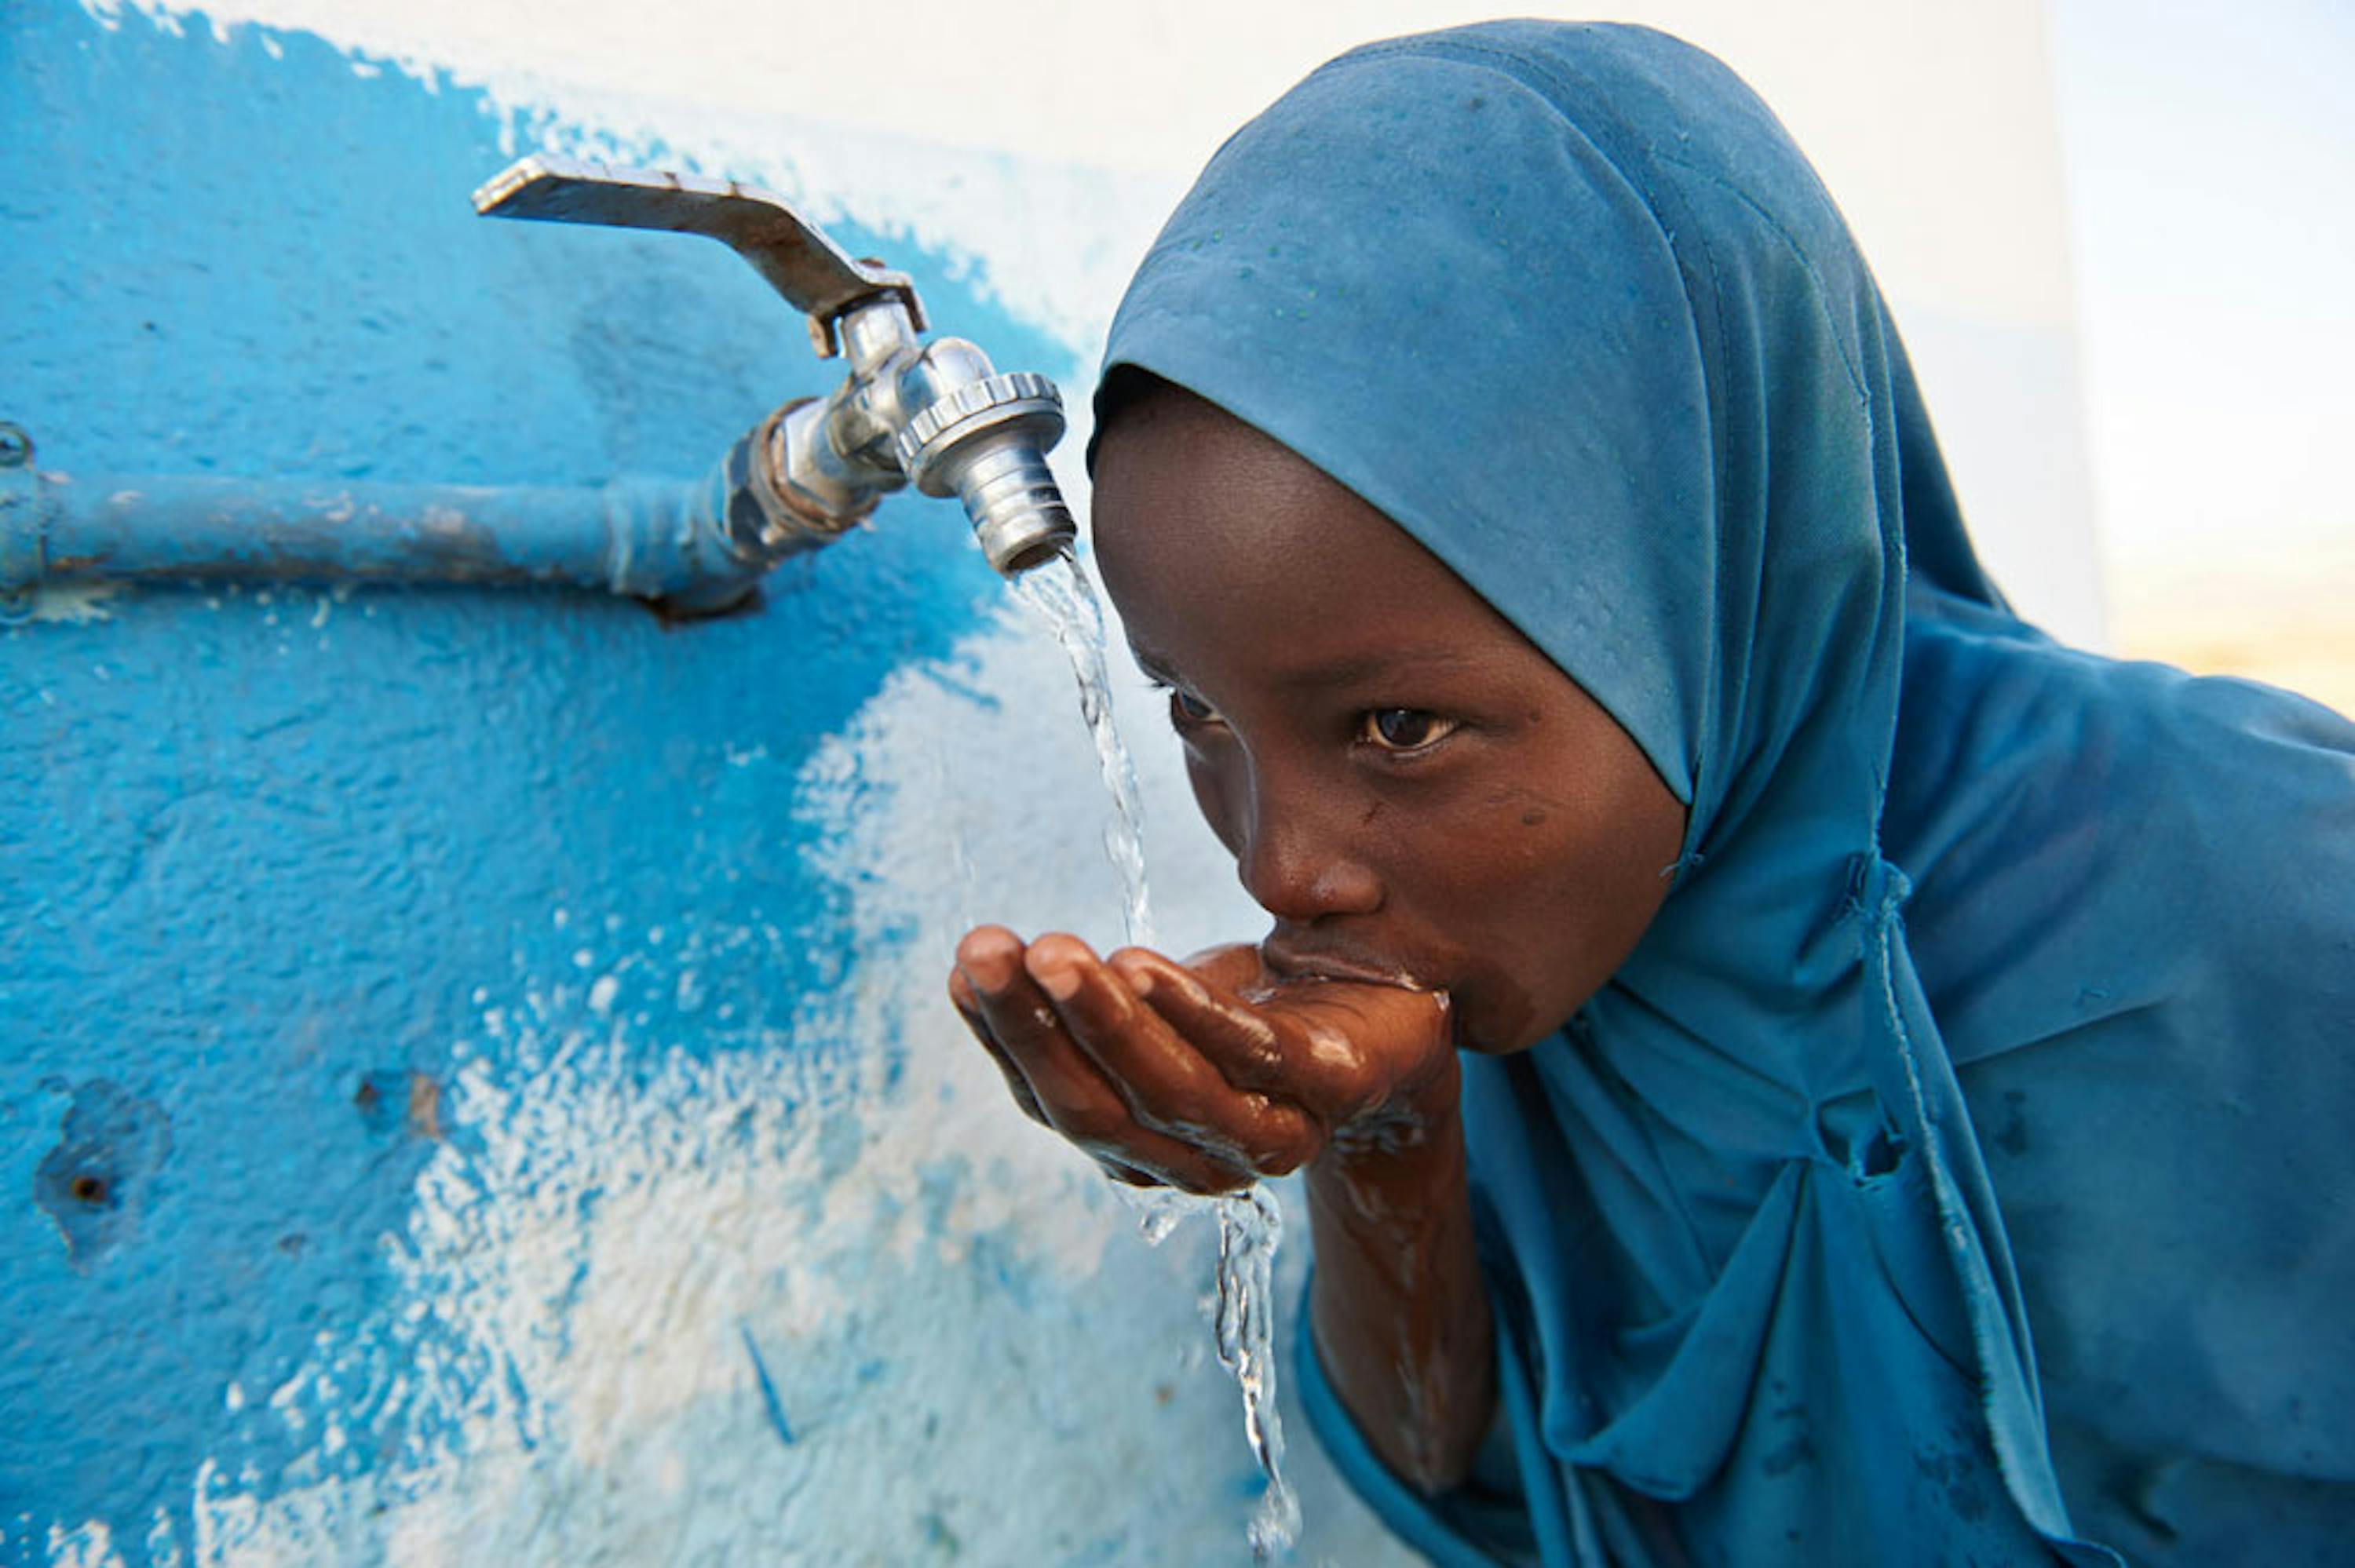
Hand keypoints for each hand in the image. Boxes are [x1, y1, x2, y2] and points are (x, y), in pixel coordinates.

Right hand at [947, 927, 1455, 1193]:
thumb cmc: (1260, 1011)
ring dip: (1104, 1022)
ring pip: (1168, 1091)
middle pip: (1097, 1109)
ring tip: (1056, 953)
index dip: (1005, 1041)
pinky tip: (1139, 965)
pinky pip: (1251, 1054)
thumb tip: (976, 966)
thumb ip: (1089, 1010)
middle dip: (1036, 1031)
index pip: (1056, 1104)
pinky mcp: (1331, 1086)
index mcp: (1144, 1146)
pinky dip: (1192, 1013)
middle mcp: (1198, 1159)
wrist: (1396, 1008)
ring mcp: (1269, 1130)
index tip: (965, 967)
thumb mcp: (1161, 1009)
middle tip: (988, 951)